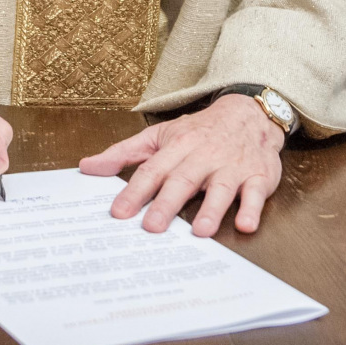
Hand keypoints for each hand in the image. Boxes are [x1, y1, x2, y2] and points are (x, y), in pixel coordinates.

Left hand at [78, 94, 284, 235]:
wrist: (248, 113)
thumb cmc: (199, 131)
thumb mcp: (158, 136)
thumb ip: (123, 153)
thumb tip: (87, 167)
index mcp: (177, 147)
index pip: (152, 170)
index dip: (135, 191)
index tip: (119, 213)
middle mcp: (203, 156)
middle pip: (183, 180)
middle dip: (167, 203)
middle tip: (152, 227)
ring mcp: (232, 166)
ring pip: (221, 188)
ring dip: (211, 209)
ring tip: (199, 231)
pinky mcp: (258, 176)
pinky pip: (256, 193)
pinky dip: (252, 209)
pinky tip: (245, 225)